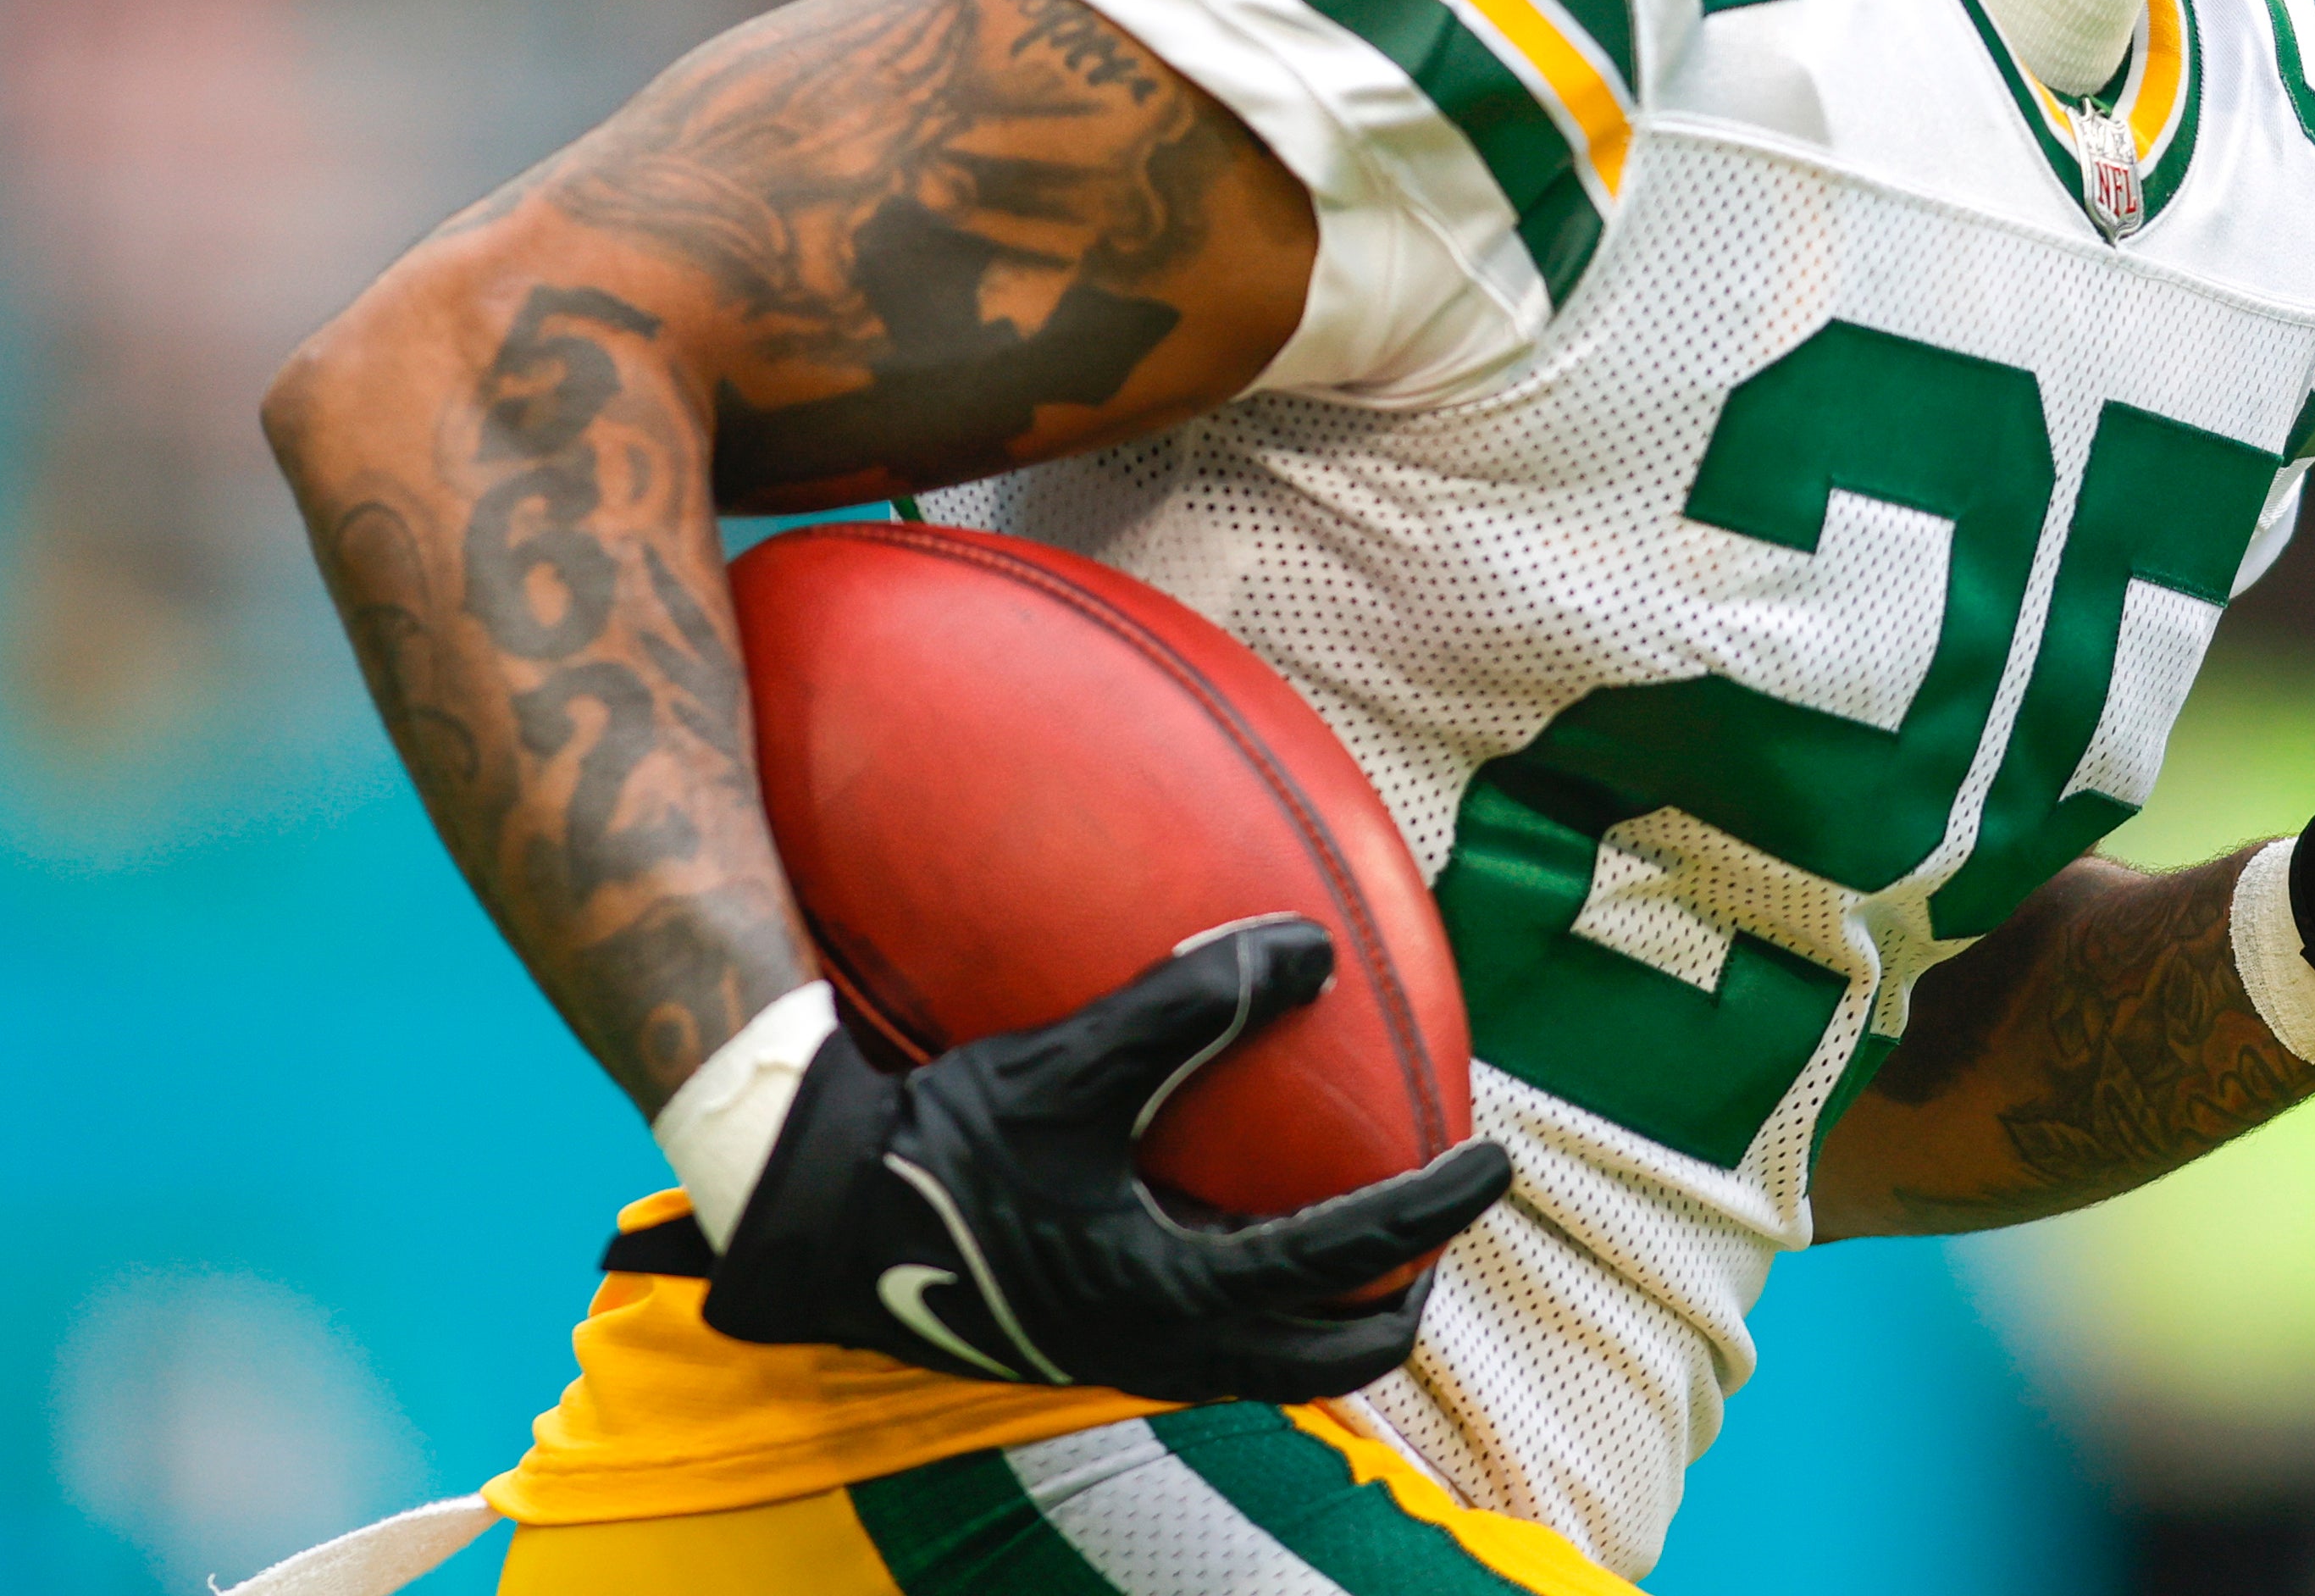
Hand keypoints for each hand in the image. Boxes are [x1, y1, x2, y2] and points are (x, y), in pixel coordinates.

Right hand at [698, 919, 1511, 1402]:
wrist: (820, 1223)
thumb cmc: (945, 1143)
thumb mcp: (1072, 1066)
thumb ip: (1190, 1004)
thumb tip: (1307, 950)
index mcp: (1172, 1290)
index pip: (1344, 1259)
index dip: (1432, 1211)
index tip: (1494, 1162)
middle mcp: (1159, 1346)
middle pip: (1327, 1360)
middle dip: (1394, 1306)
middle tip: (1439, 1238)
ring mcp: (1121, 1357)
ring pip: (1267, 1365)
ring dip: (1327, 1317)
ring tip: (1364, 1250)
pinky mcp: (1085, 1343)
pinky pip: (1206, 1341)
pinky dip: (1255, 1305)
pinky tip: (1234, 1229)